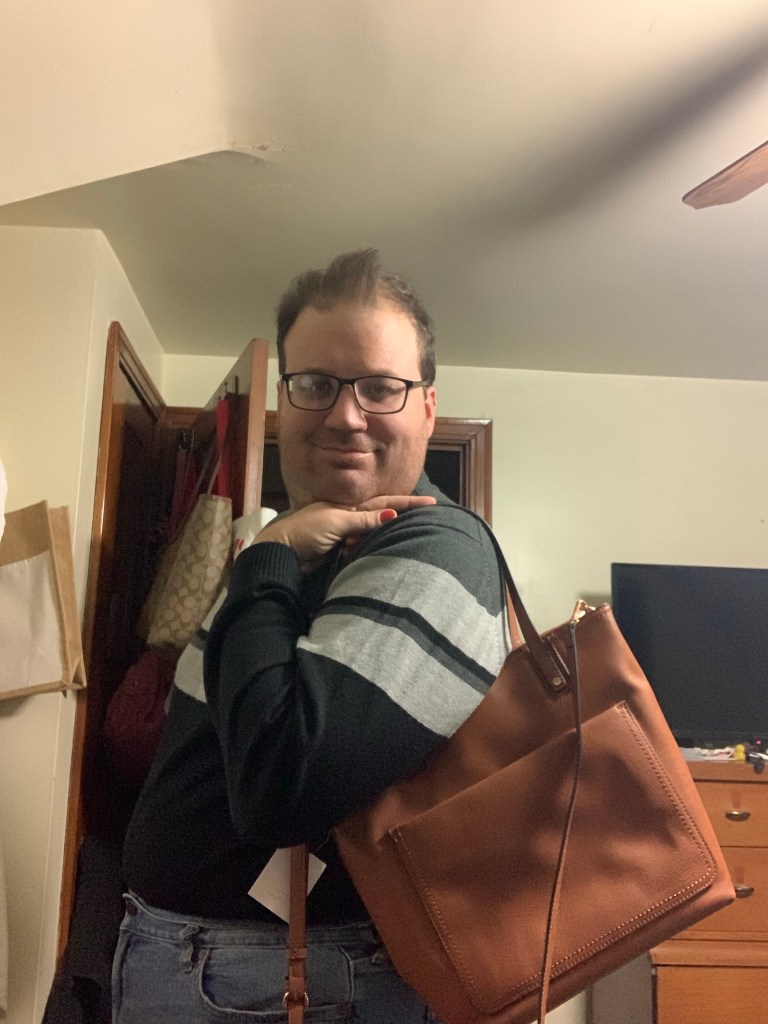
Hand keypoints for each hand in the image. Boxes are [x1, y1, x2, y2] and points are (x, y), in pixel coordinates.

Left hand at [253, 495, 435, 570]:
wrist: (282, 552)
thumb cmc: (306, 531)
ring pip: (372, 536)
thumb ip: (363, 519)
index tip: (431, 503)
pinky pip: (361, 550)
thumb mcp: (337, 522)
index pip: (385, 503)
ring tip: (397, 542)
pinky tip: (375, 555)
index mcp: (349, 507)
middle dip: (400, 519)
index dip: (407, 504)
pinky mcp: (339, 551)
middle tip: (423, 523)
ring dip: (381, 539)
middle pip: (381, 518)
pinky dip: (368, 552)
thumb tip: (392, 515)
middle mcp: (349, 519)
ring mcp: (344, 535)